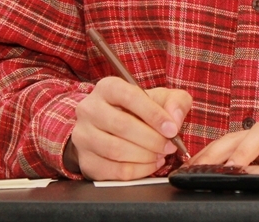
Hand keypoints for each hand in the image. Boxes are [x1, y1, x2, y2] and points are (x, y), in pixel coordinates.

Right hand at [65, 77, 191, 180]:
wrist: (111, 129)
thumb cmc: (138, 111)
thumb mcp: (159, 98)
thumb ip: (175, 102)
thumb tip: (174, 119)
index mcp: (107, 87)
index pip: (130, 97)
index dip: (154, 114)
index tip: (172, 128)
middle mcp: (90, 109)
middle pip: (122, 125)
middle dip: (152, 139)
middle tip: (169, 146)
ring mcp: (83, 136)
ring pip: (116, 150)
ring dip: (145, 156)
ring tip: (160, 155)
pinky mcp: (85, 160)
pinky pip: (114, 171)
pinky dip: (138, 171)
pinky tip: (150, 164)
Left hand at [189, 123, 258, 173]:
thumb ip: (248, 170)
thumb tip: (217, 183)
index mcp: (254, 140)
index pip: (225, 142)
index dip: (207, 153)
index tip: (189, 168)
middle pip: (238, 134)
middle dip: (219, 150)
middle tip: (205, 168)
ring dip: (247, 149)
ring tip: (236, 168)